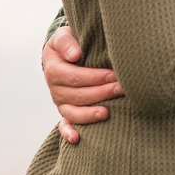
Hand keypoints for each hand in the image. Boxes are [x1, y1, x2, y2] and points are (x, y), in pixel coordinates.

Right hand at [43, 26, 123, 144]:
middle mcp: (55, 88)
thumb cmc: (69, 43)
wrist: (66, 52)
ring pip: (72, 112)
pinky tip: (77, 139)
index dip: (94, 77)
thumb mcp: (63, 36)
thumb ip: (67, 41)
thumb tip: (75, 54)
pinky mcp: (65, 111)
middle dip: (100, 93)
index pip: (73, 77)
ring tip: (107, 112)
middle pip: (77, 95)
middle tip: (121, 89)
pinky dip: (68, 133)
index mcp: (53, 69)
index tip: (113, 75)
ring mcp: (60, 102)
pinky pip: (64, 125)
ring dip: (89, 114)